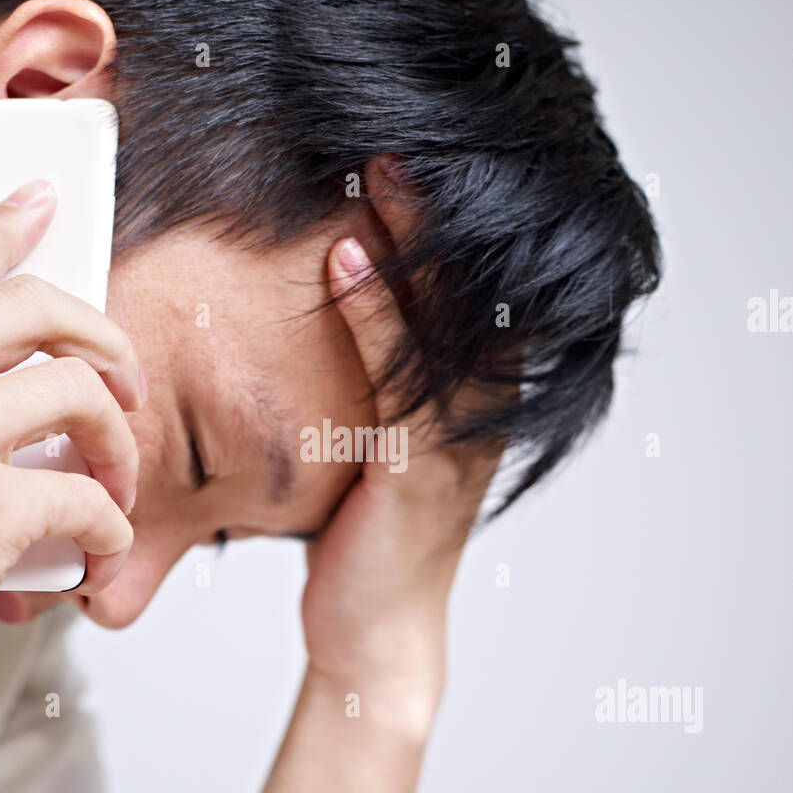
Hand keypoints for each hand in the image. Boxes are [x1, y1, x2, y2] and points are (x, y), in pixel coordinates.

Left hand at [300, 161, 506, 735]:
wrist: (373, 640)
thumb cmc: (360, 548)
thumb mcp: (367, 461)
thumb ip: (364, 403)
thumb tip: (321, 339)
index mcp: (464, 414)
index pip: (468, 308)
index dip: (447, 240)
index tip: (411, 176)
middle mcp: (472, 422)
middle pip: (468, 302)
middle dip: (437, 224)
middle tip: (397, 152)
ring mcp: (452, 449)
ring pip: (443, 331)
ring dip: (414, 249)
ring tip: (380, 181)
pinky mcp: (419, 479)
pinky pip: (401, 386)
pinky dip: (377, 322)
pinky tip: (347, 271)